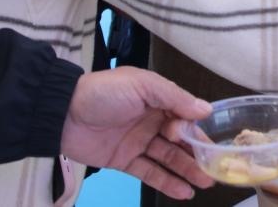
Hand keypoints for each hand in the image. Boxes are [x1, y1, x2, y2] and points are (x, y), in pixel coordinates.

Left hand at [60, 67, 214, 200]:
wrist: (62, 114)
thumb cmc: (105, 93)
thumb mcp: (143, 86)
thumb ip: (175, 98)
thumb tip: (206, 110)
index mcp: (158, 99)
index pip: (184, 115)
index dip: (192, 128)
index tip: (193, 138)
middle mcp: (152, 120)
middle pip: (180, 139)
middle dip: (198, 154)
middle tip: (215, 169)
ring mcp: (139, 142)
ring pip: (168, 158)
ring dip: (187, 170)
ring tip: (205, 183)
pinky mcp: (125, 161)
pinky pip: (149, 173)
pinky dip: (166, 183)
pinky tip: (183, 192)